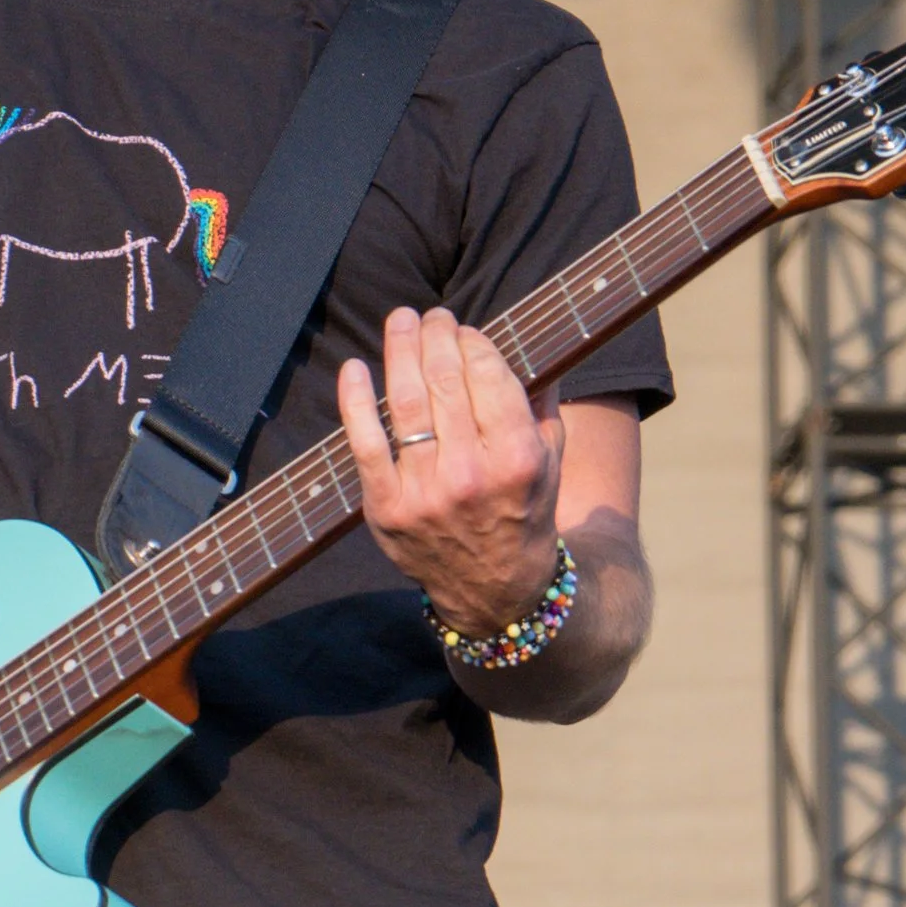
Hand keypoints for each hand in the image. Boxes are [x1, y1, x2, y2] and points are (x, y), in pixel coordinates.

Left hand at [336, 307, 563, 635]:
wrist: (495, 591)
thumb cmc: (523, 513)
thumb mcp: (550, 460)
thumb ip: (542, 402)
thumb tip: (529, 341)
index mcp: (516, 457)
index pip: (487, 375)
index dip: (471, 342)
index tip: (463, 331)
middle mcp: (471, 473)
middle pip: (443, 380)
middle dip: (435, 335)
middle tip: (430, 316)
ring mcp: (425, 492)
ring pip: (405, 402)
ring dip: (400, 350)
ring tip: (400, 323)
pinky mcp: (386, 509)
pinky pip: (364, 443)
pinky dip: (355, 401)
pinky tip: (355, 369)